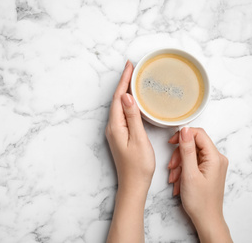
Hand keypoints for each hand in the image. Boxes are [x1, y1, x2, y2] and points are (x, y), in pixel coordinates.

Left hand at [106, 60, 154, 242]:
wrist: (133, 185)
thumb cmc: (139, 166)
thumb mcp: (139, 139)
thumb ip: (133, 117)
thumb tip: (127, 96)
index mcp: (116, 126)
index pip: (118, 98)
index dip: (124, 81)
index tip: (130, 66)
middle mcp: (112, 127)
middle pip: (117, 100)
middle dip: (124, 83)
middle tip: (133, 68)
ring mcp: (115, 132)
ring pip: (119, 106)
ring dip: (125, 91)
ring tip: (134, 79)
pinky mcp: (119, 135)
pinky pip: (122, 113)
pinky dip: (127, 103)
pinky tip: (133, 101)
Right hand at [168, 127, 232, 242]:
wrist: (206, 219)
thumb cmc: (200, 201)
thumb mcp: (189, 173)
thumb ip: (187, 150)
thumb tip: (185, 130)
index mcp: (215, 157)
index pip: (199, 134)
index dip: (183, 135)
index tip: (171, 142)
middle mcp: (217, 159)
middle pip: (193, 144)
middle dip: (179, 154)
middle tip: (172, 167)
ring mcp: (213, 165)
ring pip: (191, 154)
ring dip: (179, 164)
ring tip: (174, 178)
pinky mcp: (208, 170)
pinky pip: (193, 162)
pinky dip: (183, 169)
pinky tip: (178, 181)